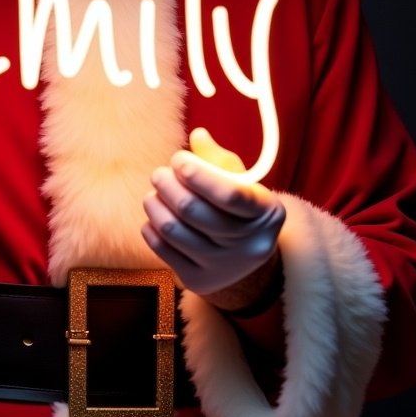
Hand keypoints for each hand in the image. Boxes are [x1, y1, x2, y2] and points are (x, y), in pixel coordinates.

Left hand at [142, 149, 284, 295]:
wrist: (243, 259)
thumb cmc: (238, 209)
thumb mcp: (240, 182)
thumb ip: (219, 158)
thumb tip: (198, 135)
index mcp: (265, 214)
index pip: (229, 194)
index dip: (198, 174)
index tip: (179, 160)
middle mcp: (248, 245)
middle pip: (192, 210)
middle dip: (167, 184)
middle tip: (159, 174)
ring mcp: (223, 267)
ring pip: (172, 229)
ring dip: (154, 204)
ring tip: (154, 194)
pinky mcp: (198, 281)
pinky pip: (161, 249)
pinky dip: (151, 227)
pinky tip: (155, 216)